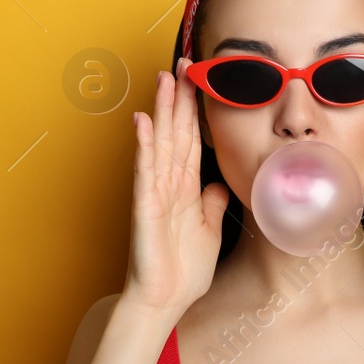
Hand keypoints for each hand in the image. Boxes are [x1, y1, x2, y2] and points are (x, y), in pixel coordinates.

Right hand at [123, 57, 230, 318]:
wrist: (165, 300)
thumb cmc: (182, 270)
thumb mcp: (209, 229)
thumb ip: (212, 203)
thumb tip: (219, 182)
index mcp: (186, 189)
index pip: (193, 141)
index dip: (196, 111)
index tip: (199, 81)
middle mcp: (169, 184)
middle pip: (176, 133)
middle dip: (180, 98)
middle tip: (183, 63)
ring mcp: (155, 193)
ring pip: (161, 143)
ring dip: (162, 111)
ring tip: (164, 79)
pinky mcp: (144, 207)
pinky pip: (145, 171)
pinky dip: (144, 146)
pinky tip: (144, 122)